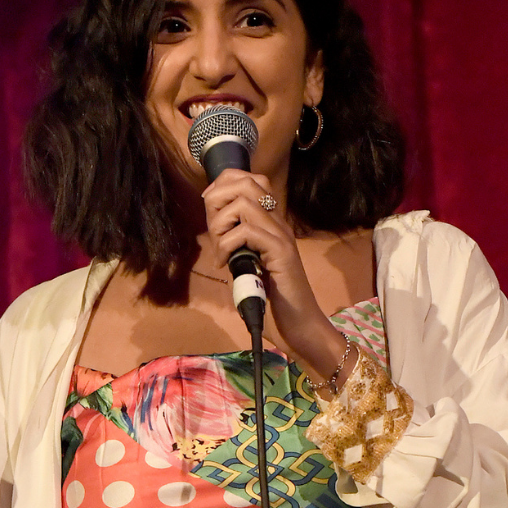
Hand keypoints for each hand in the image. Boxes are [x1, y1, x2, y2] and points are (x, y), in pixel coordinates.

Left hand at [201, 170, 352, 388]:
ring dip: (221, 225)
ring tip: (220, 250)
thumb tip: (213, 231)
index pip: (249, 179)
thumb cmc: (272, 301)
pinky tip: (225, 264)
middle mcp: (278, 223)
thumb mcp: (246, 266)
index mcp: (271, 223)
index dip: (222, 185)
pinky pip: (247, 232)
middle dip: (217, 200)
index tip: (209, 210)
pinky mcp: (281, 252)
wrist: (299, 327)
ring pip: (244, 203)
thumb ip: (235, 245)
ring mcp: (281, 236)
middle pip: (246, 182)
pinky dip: (227, 245)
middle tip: (213, 231)